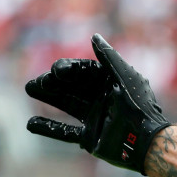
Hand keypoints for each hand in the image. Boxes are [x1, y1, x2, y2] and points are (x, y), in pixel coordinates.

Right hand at [25, 34, 169, 173]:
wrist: (146, 140)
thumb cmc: (138, 106)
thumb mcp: (125, 77)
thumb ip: (109, 57)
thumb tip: (94, 36)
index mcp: (111, 84)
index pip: (84, 72)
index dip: (69, 69)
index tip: (56, 71)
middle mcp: (102, 99)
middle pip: (72, 87)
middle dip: (54, 82)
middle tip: (37, 81)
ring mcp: (95, 119)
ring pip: (66, 104)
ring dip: (48, 97)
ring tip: (31, 88)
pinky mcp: (90, 138)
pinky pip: (65, 133)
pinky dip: (49, 129)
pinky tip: (30, 124)